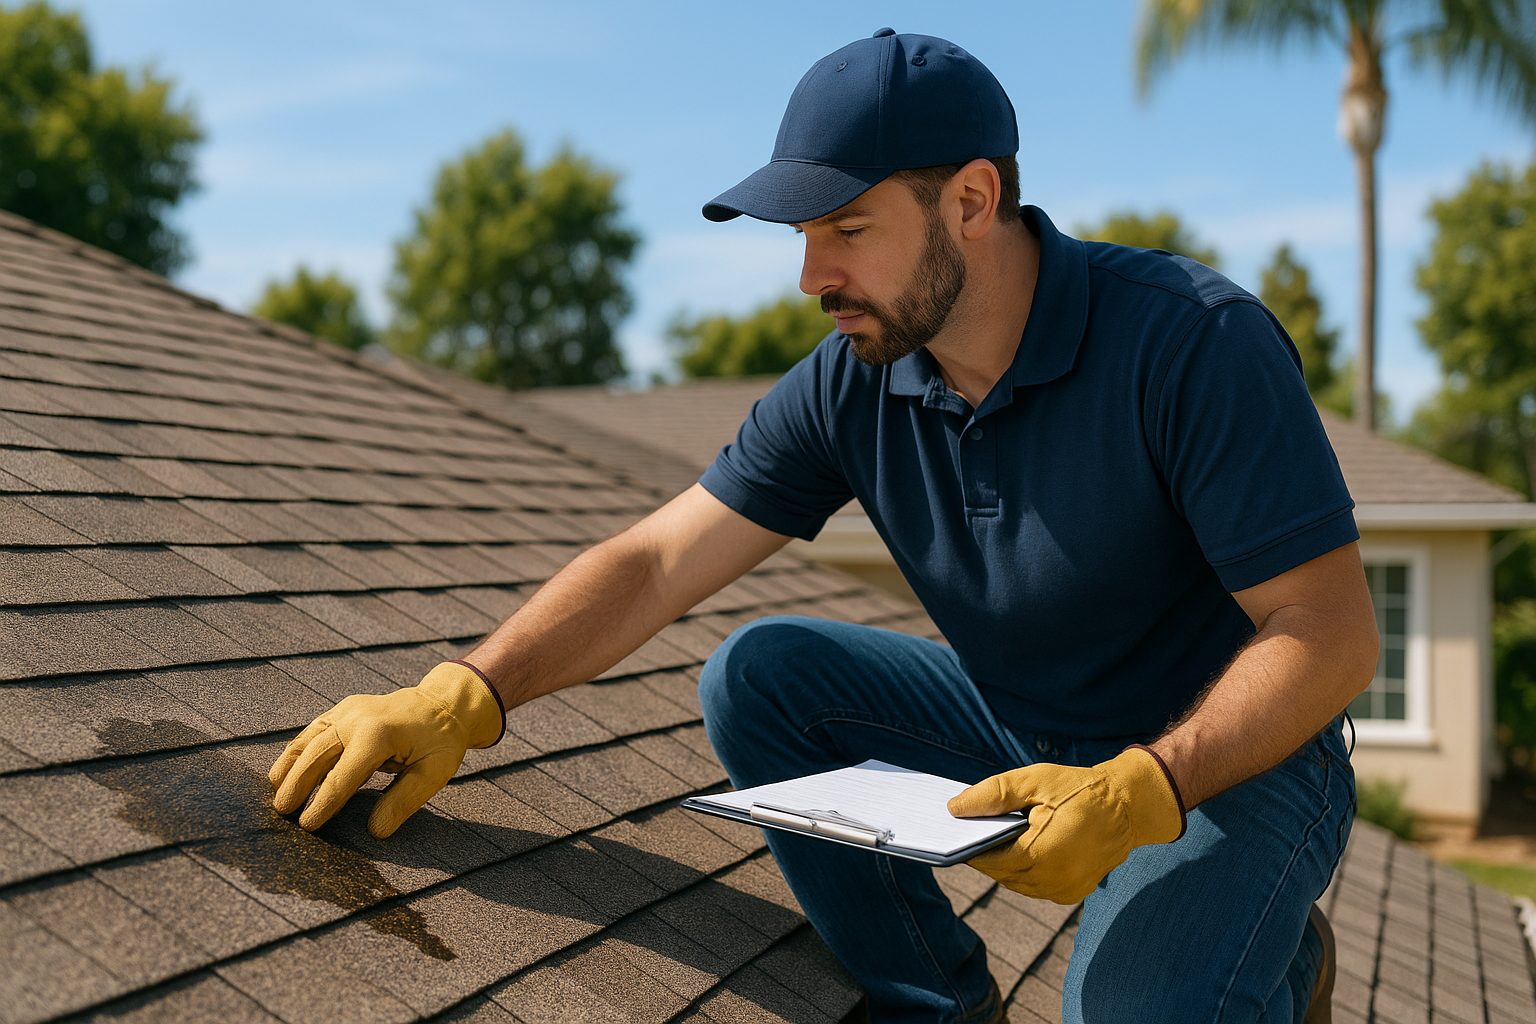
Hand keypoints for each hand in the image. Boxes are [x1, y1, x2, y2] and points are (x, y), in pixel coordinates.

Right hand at [268, 661, 503, 837]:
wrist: (444, 703)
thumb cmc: (441, 741)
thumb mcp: (434, 773)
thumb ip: (403, 801)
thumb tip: (375, 831)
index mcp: (379, 735)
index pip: (342, 776)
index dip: (323, 804)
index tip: (307, 826)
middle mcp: (357, 718)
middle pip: (316, 756)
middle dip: (297, 785)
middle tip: (281, 813)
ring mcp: (348, 710)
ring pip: (308, 740)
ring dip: (289, 766)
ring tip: (274, 793)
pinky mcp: (345, 708)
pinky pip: (314, 730)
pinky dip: (297, 750)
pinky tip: (285, 769)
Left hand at [947, 746, 1184, 903]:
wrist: (1127, 806)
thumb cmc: (1078, 789)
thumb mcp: (1033, 781)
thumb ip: (992, 795)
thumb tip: (954, 809)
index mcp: (1040, 853)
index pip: (988, 860)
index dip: (970, 848)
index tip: (955, 834)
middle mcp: (1052, 880)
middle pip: (1001, 874)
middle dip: (987, 855)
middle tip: (974, 833)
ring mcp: (1063, 890)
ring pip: (1017, 884)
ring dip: (1006, 865)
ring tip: (997, 839)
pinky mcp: (1072, 894)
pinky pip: (1036, 887)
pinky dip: (1026, 872)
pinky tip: (1023, 849)